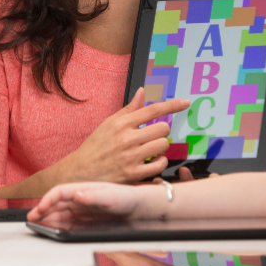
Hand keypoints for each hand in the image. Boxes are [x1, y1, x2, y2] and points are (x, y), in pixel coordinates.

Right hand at [29, 182, 150, 224]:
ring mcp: (82, 211)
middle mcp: (80, 199)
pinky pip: (68, 224)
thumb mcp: (111, 196)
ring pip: (59, 215)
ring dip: (48, 220)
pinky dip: (58, 227)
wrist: (140, 209)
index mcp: (83, 189)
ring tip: (38, 226)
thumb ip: (93, 196)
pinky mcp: (86, 222)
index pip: (59, 192)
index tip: (39, 209)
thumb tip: (76, 194)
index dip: (47, 199)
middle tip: (31, 220)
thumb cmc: (127, 197)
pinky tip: (52, 230)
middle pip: (55, 204)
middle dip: (42, 211)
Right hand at [49, 89, 189, 185]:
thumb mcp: (108, 123)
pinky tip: (152, 161)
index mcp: (121, 123)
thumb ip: (129, 109)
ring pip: (163, 145)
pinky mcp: (134, 174)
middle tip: (153, 136)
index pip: (153, 110)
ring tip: (150, 149)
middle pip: (163, 128)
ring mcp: (131, 156)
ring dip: (160, 147)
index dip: (173, 105)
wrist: (79, 172)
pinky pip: (160, 165)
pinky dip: (160, 163)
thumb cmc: (95, 147)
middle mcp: (127, 138)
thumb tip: (142, 92)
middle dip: (162, 131)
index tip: (185, 102)